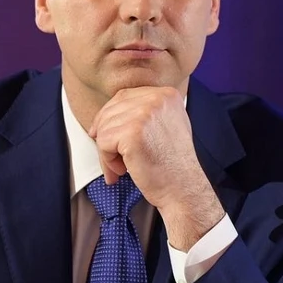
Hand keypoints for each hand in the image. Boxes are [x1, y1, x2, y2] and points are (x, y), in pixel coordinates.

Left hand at [88, 87, 224, 250]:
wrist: (182, 188)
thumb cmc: (173, 164)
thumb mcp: (167, 125)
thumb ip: (145, 113)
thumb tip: (108, 112)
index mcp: (166, 95)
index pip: (123, 96)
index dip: (108, 116)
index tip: (100, 132)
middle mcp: (157, 99)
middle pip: (110, 111)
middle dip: (105, 136)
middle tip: (114, 157)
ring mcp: (144, 114)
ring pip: (104, 128)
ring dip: (107, 152)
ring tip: (123, 167)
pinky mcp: (132, 133)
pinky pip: (103, 143)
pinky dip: (107, 161)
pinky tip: (123, 170)